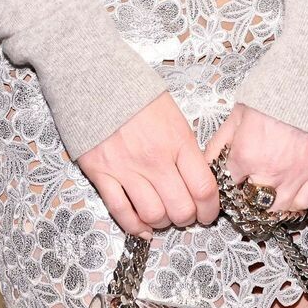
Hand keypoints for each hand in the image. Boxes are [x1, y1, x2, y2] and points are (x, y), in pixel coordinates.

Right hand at [75, 92, 220, 237]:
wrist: (97, 80)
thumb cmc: (137, 94)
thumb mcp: (173, 114)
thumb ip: (185, 146)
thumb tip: (196, 175)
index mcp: (178, 140)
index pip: (203, 187)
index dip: (210, 209)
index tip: (209, 214)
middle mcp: (155, 159)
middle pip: (180, 208)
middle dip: (188, 219)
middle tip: (187, 215)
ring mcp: (127, 169)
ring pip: (153, 215)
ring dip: (162, 222)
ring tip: (164, 217)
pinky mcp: (102, 175)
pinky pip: (121, 212)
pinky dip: (135, 227)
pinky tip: (143, 228)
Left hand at [205, 102, 307, 215]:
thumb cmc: (275, 91)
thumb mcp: (238, 114)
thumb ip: (220, 142)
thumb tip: (208, 163)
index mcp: (246, 155)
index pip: (228, 186)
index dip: (228, 185)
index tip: (231, 182)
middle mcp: (270, 171)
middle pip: (251, 204)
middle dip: (245, 201)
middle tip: (246, 193)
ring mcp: (297, 174)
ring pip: (277, 210)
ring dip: (268, 208)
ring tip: (264, 200)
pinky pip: (304, 203)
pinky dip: (293, 206)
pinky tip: (286, 200)